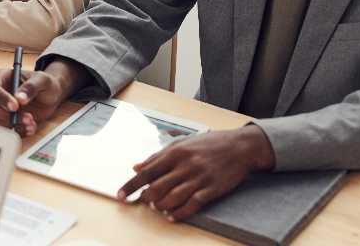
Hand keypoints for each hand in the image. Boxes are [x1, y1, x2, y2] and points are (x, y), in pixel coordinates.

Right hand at [0, 59, 90, 135]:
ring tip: (31, 123)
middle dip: (8, 116)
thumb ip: (31, 87)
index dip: (1, 98)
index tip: (15, 107)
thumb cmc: (45, 83)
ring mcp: (0, 109)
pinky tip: (30, 129)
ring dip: (14, 126)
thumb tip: (19, 98)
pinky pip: (5, 131)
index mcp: (2, 78)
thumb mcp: (42, 80)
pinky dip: (18, 132)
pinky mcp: (6, 121)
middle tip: (28, 117)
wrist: (51, 97)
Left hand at [117, 125, 274, 221]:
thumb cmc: (208, 144)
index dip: (132, 185)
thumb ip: (158, 156)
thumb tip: (136, 167)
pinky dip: (180, 212)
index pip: (147, 171)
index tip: (120, 195)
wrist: (239, 146)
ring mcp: (199, 177)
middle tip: (142, 202)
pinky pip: (193, 204)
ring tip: (157, 208)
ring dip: (161, 206)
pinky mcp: (212, 188)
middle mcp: (185, 165)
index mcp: (175, 152)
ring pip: (173, 197)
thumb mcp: (181, 143)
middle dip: (146, 198)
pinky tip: (172, 216)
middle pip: (158, 186)